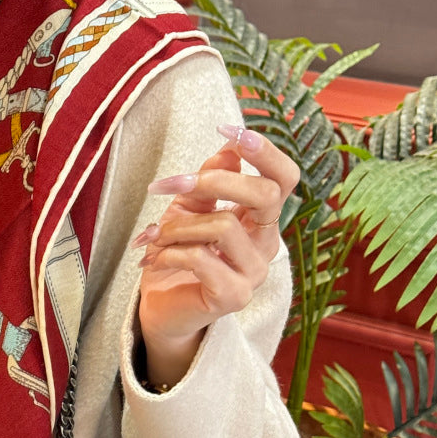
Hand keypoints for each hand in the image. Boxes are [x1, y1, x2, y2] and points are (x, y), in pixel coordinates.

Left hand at [132, 124, 299, 364]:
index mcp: (261, 219)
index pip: (284, 178)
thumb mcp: (188, 208)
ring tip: (152, 236)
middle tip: (167, 184)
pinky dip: (168, 251)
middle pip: (265, 195)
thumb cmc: (177, 254)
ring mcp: (254, 273)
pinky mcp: (234, 297)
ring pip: (224, 225)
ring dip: (177, 225)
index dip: (265, 150)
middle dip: (214, 181)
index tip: (229, 128)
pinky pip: (201, 257)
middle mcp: (266, 244)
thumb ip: (208, 181)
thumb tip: (229, 146)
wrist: (161, 308)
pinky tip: (152, 257)